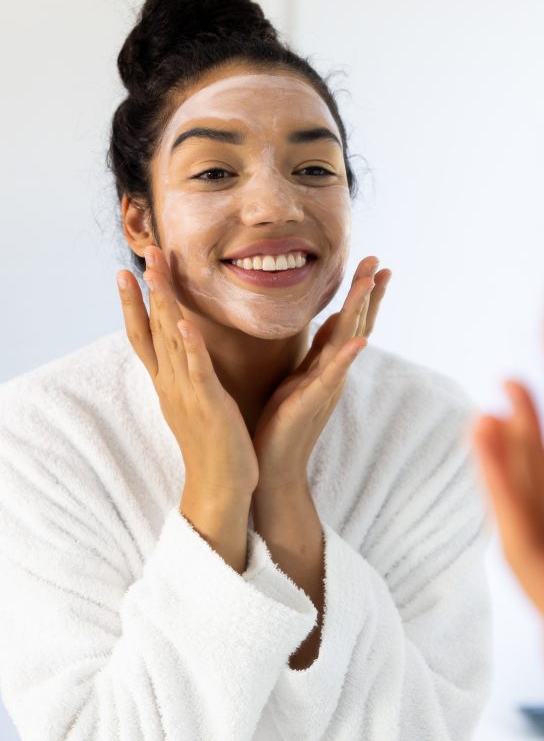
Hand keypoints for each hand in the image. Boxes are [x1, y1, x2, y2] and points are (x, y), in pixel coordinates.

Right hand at [116, 246, 258, 564]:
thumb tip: (183, 352)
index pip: (144, 336)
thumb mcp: (195, 402)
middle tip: (144, 253)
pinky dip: (190, 345)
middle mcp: (170, 384)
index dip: (134, 304)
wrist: (220, 486)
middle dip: (148, 290)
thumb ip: (186, 375)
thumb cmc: (213, 444)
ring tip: (158, 272)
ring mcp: (186, 392)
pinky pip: (197, 370)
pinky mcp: (207, 404)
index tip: (126, 273)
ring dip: (165, 305)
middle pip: (153, 329)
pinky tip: (185, 322)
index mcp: (168, 383)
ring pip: (170, 341)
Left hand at [252, 256, 391, 498]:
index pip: (348, 322)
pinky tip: (360, 340)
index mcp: (327, 364)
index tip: (374, 266)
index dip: (361, 295)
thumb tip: (328, 324)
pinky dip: (347, 357)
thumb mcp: (300, 379)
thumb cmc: (283, 423)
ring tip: (372, 283)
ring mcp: (327, 385)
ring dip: (361, 311)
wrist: (275, 466)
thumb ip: (317, 354)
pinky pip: (333, 375)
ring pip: (348, 341)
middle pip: (356, 324)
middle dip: (367, 293)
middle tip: (380, 262)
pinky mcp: (314, 401)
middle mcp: (333, 372)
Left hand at [472, 380, 543, 740]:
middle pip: (529, 526)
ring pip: (539, 535)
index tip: (488, 423)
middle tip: (502, 392)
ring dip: (522, 474)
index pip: (530, 544)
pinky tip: (537, 486)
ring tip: (508, 418)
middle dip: (513, 457)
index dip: (506, 482)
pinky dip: (542, 509)